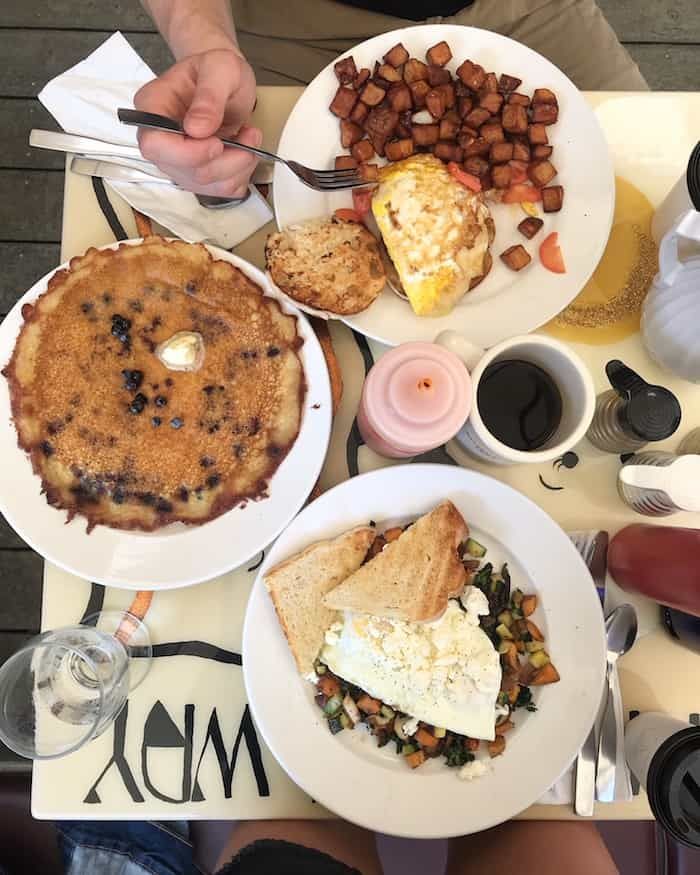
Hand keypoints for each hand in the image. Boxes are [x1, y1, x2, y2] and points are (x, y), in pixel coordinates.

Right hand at [134, 47, 259, 197]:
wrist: (226, 82)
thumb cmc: (218, 70)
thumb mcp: (221, 68)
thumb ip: (209, 96)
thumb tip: (197, 128)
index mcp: (153, 106)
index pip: (154, 145)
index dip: (186, 153)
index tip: (216, 143)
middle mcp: (160, 138)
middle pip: (182, 170)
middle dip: (222, 160)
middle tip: (247, 137)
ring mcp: (177, 160)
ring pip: (205, 184)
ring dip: (237, 166)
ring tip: (250, 137)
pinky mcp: (198, 174)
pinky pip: (220, 189)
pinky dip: (240, 173)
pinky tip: (244, 151)